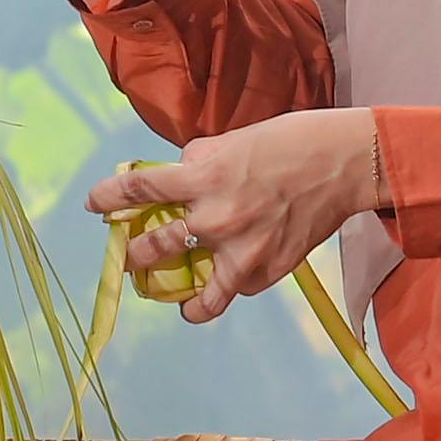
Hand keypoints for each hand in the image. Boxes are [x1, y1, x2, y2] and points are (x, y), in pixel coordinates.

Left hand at [92, 110, 386, 318]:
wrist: (345, 162)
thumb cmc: (289, 141)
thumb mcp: (232, 140)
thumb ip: (198, 163)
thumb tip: (177, 176)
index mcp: (202, 179)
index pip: (139, 190)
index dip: (109, 198)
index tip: (94, 206)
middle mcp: (215, 218)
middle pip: (154, 248)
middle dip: (134, 256)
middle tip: (131, 260)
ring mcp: (242, 250)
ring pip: (198, 293)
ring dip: (180, 297)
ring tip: (176, 301)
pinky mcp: (269, 270)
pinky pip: (237, 289)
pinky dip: (231, 286)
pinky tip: (230, 281)